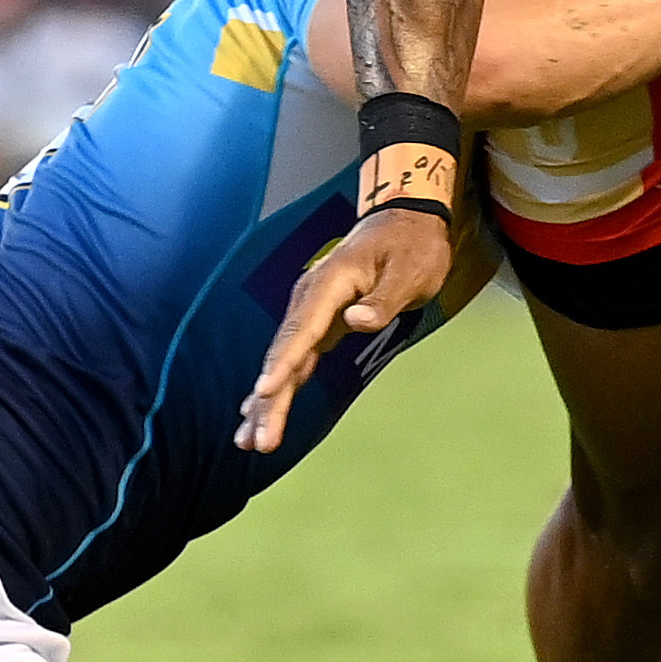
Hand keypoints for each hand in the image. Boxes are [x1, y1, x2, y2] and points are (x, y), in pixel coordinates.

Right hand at [242, 208, 453, 449]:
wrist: (405, 220)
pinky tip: (258, 413)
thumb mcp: (411, 270)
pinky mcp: (318, 324)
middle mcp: (310, 298)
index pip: (303, 329)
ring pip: (283, 361)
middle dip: (269, 399)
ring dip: (267, 402)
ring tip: (247, 441)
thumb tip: (356, 321)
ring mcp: (311, 311)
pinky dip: (278, 387)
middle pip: (284, 353)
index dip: (283, 363)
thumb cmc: (412, 246)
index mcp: (330, 283)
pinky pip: (294, 359)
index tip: (266, 391)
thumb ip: (383, 299)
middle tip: (257, 441)